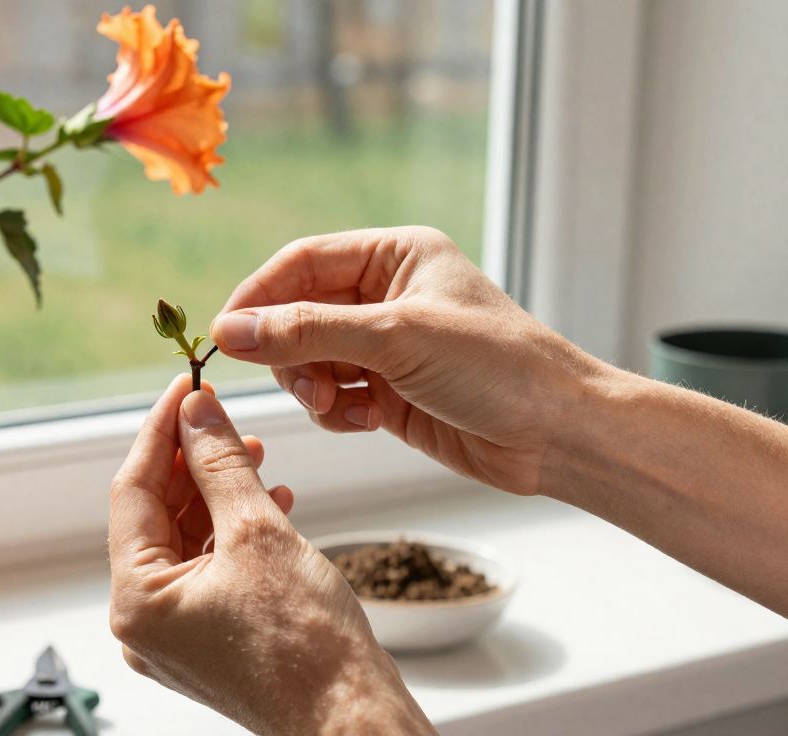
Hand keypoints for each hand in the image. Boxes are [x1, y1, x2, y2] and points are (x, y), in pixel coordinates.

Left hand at [108, 375, 432, 734]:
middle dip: (191, 460)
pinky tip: (270, 501)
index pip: (132, 491)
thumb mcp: (259, 531)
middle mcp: (143, 622)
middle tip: (221, 414)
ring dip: (216, 492)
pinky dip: (232, 531)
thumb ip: (220, 463)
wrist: (353, 720)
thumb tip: (197, 410)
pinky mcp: (207, 639)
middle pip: (155, 515)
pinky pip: (207, 568)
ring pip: (184, 539)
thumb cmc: (308, 646)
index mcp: (136, 600)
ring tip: (255, 454)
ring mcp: (174, 635)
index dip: (160, 431)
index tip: (185, 386)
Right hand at [210, 226, 610, 494]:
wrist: (561, 435)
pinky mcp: (389, 392)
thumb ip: (308, 331)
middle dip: (290, 352)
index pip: (301, 263)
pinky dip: (336, 410)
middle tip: (303, 385)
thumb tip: (231, 331)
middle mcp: (387, 294)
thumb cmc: (499, 367)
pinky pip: (332, 395)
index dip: (259, 297)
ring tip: (340, 405)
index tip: (226, 336)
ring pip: (309, 359)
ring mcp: (387, 345)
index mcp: (395, 255)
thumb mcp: (397, 337)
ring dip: (311, 385)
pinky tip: (366, 420)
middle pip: (297, 313)